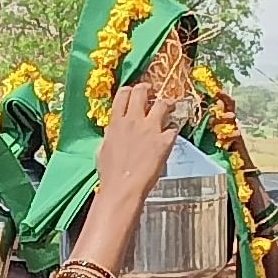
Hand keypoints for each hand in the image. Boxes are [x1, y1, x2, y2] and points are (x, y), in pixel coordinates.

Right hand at [95, 82, 187, 205]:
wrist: (123, 188)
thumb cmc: (110, 174)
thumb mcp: (103, 149)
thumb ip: (111, 135)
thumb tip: (114, 131)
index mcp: (116, 123)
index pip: (123, 94)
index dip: (130, 90)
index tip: (134, 92)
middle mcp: (134, 121)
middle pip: (142, 92)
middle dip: (148, 89)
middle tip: (153, 92)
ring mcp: (151, 130)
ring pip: (162, 104)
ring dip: (166, 104)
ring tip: (170, 106)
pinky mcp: (164, 141)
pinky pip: (174, 128)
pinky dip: (173, 129)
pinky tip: (171, 135)